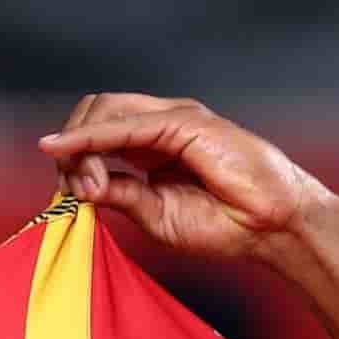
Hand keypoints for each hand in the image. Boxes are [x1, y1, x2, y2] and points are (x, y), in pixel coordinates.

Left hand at [37, 93, 338, 260]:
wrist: (273, 228)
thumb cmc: (224, 225)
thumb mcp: (154, 214)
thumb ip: (118, 195)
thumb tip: (78, 185)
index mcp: (151, 146)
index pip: (97, 133)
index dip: (71, 160)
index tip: (65, 197)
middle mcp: (160, 125)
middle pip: (95, 112)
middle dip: (70, 147)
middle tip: (68, 190)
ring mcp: (175, 118)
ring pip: (105, 110)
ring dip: (78, 145)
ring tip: (80, 185)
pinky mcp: (186, 123)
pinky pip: (127, 125)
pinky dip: (92, 139)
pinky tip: (69, 153)